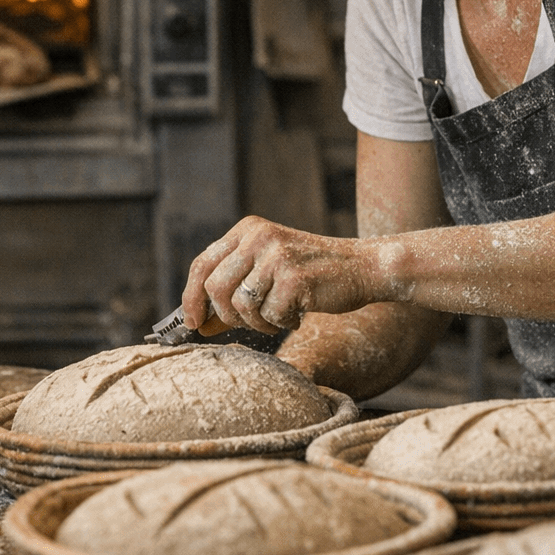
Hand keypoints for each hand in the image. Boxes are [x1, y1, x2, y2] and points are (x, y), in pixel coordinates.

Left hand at [181, 217, 373, 335]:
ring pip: (241, 305)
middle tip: (246, 324)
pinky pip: (269, 315)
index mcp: (247, 230)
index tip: (192, 322)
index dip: (190, 296)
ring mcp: (276, 255)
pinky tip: (298, 313)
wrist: (364, 267)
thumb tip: (198, 323)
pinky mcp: (294, 277)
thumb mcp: (267, 271)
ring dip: (258, 322)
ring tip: (279, 315)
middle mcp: (258, 236)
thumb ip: (233, 289)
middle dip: (225, 316)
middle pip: (214, 287)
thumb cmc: (312, 275)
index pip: (202, 263)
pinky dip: (282, 323)